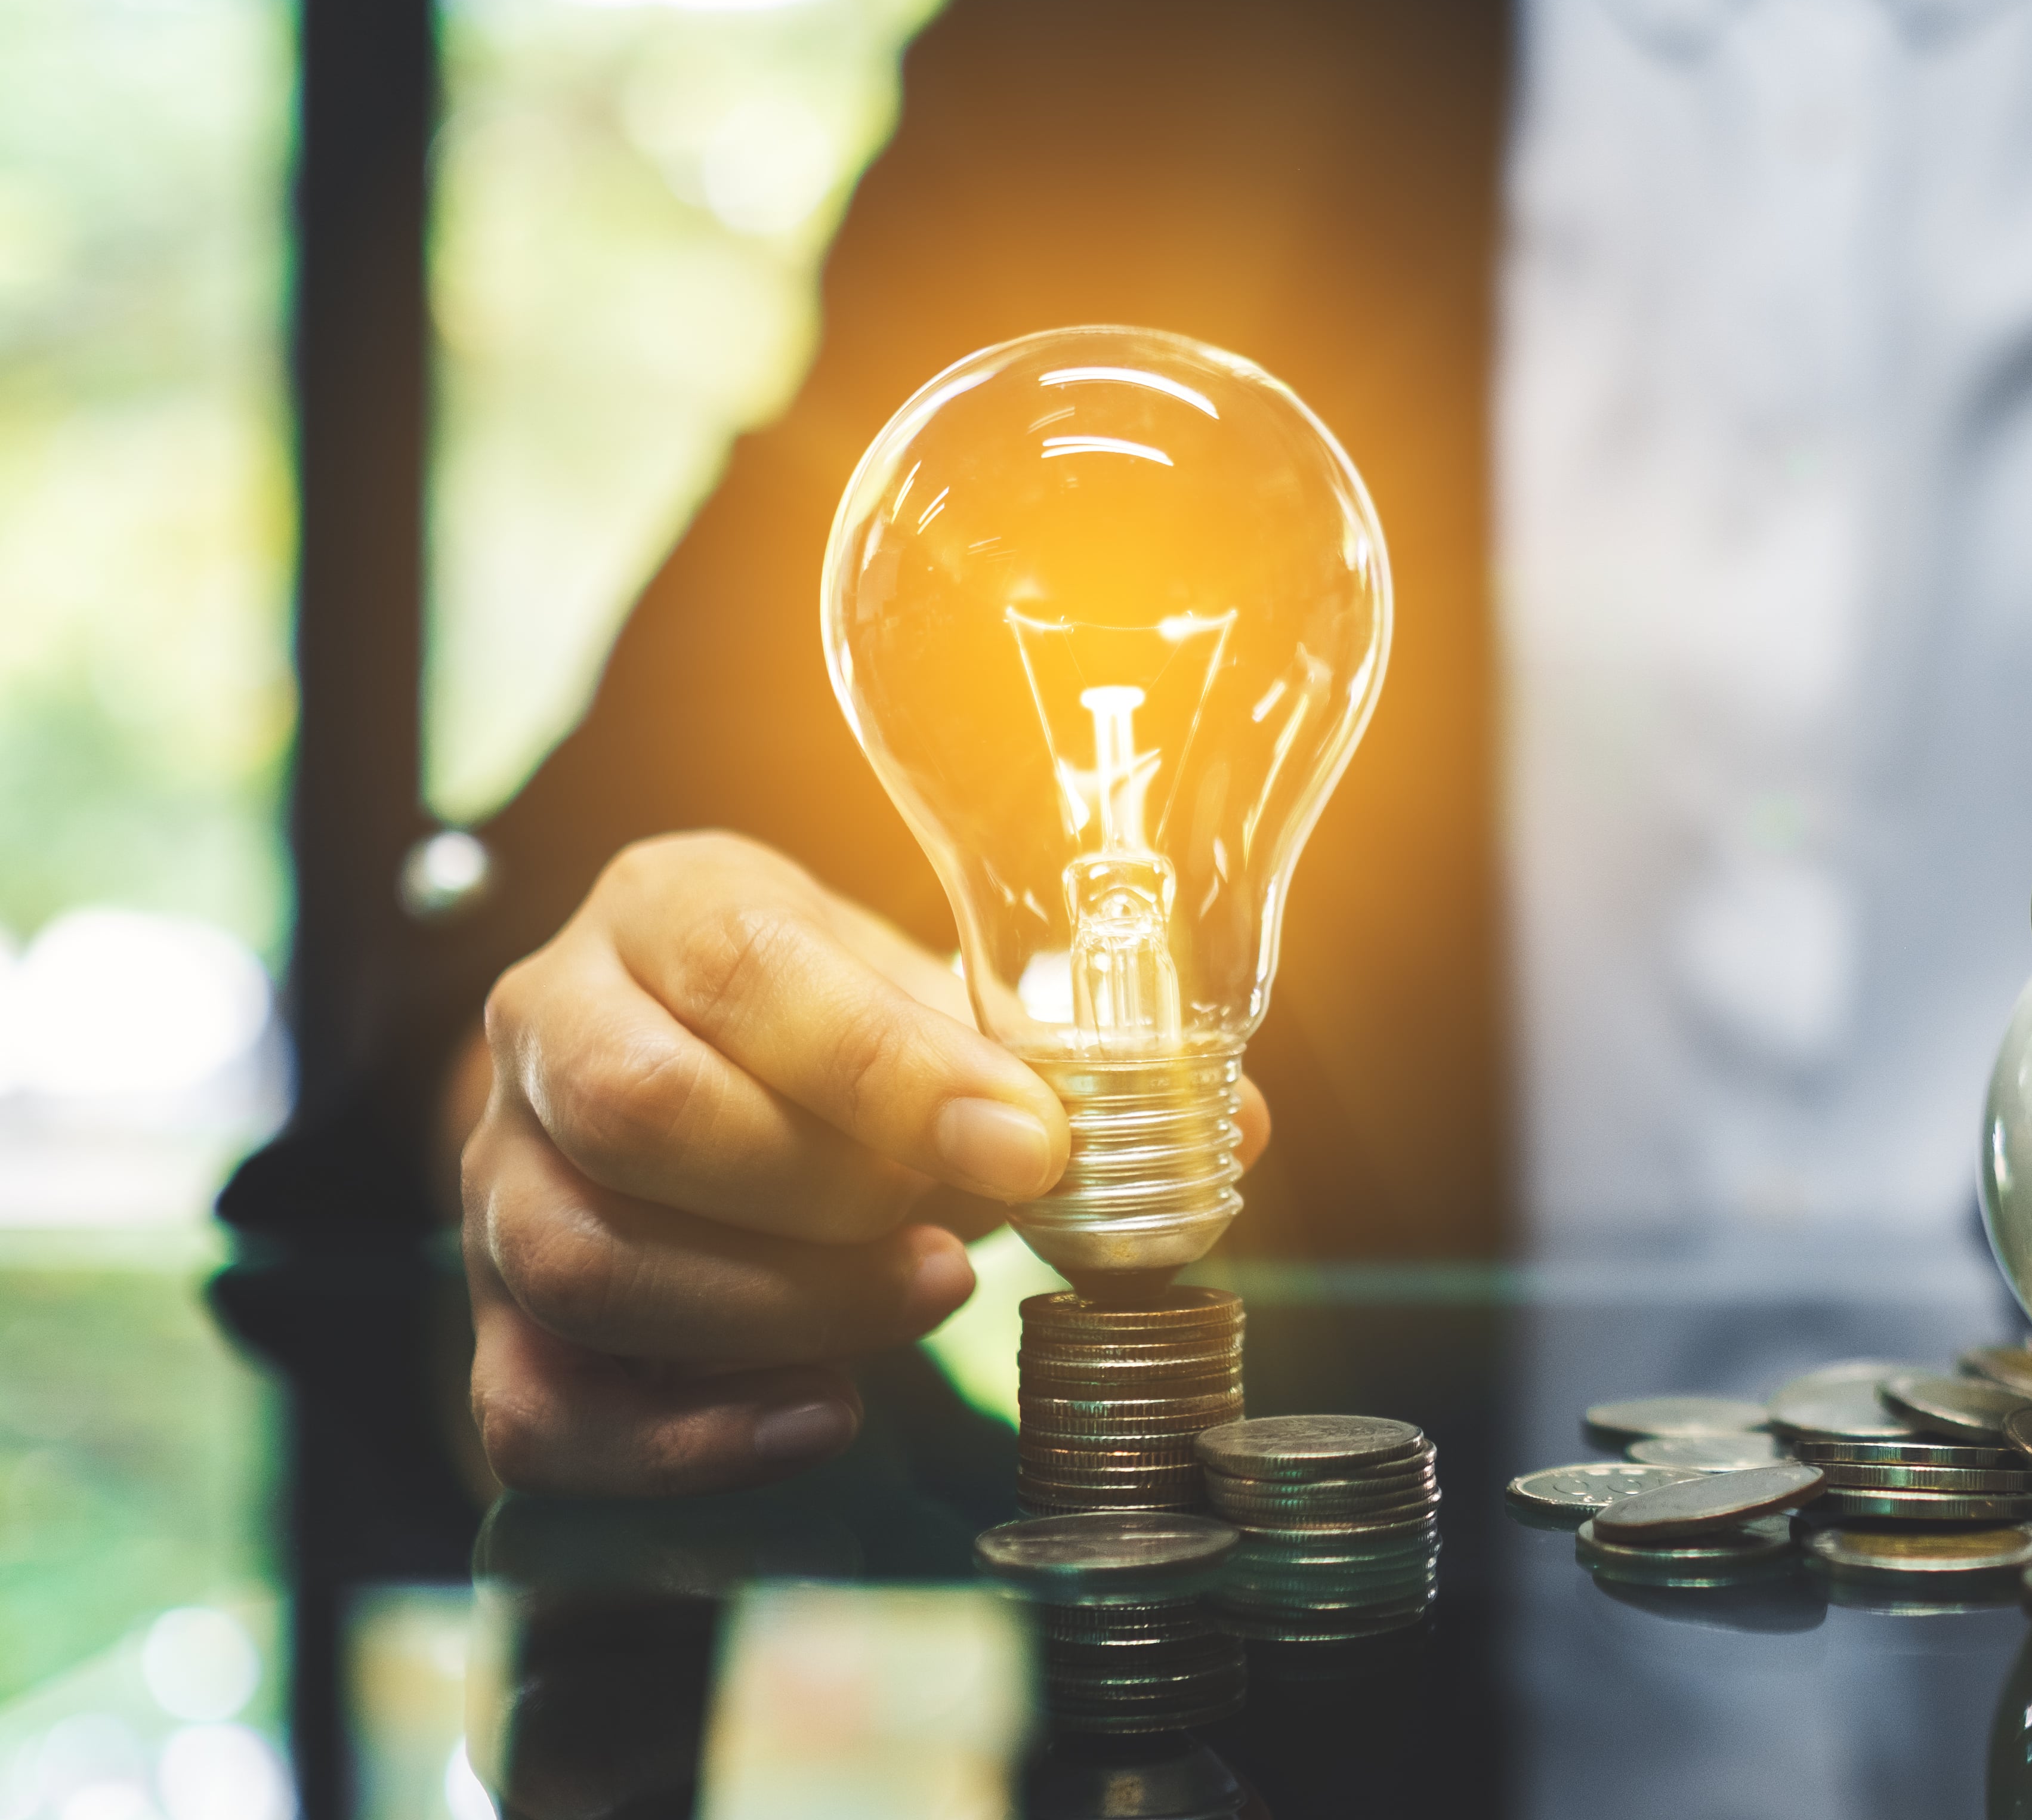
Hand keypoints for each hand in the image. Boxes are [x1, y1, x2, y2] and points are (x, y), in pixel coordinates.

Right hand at [459, 831, 1268, 1495]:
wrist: (683, 1059)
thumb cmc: (823, 1025)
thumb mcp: (928, 996)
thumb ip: (1054, 1054)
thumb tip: (1225, 1130)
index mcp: (667, 907)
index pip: (747, 967)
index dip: (890, 1069)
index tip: (1030, 1142)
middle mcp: (549, 1025)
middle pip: (645, 1114)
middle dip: (827, 1197)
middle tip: (964, 1245)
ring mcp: (496, 1177)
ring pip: (584, 1257)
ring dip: (774, 1309)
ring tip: (919, 1303)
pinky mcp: (492, 1316)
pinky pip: (538, 1404)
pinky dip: (682, 1437)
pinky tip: (817, 1416)